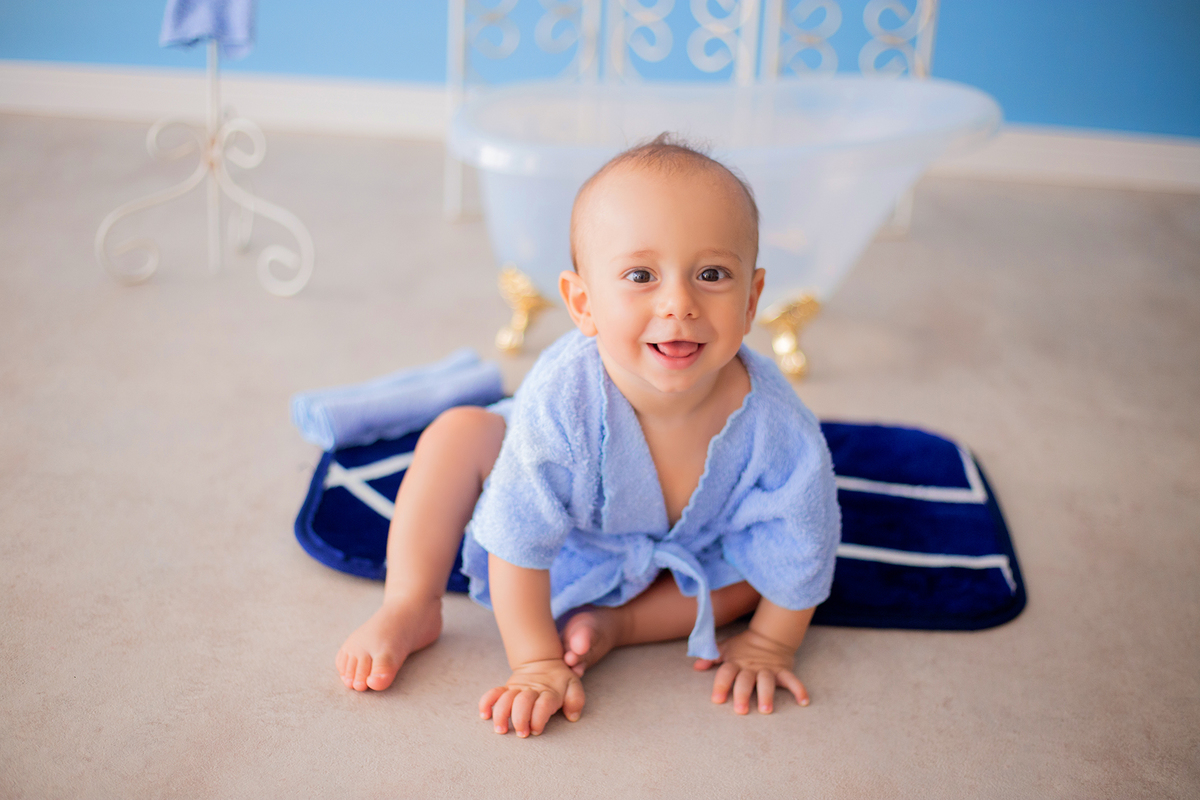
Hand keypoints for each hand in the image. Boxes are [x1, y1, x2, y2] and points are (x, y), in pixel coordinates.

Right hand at [479, 658, 585, 736]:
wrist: (543, 662)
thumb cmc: (560, 680)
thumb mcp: (573, 686)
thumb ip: (576, 700)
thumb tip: (572, 716)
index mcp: (549, 691)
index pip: (542, 705)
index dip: (538, 718)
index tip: (536, 730)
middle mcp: (531, 690)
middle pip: (522, 702)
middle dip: (520, 719)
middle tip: (521, 734)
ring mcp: (517, 688)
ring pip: (505, 699)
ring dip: (501, 714)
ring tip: (501, 729)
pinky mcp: (507, 688)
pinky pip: (493, 693)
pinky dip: (486, 702)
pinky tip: (484, 715)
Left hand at [693, 628, 808, 713]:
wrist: (768, 636)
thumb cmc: (743, 647)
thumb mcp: (726, 649)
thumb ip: (711, 657)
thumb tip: (697, 666)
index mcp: (735, 662)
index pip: (726, 672)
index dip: (721, 685)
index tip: (717, 699)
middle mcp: (751, 667)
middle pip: (746, 680)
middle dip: (743, 694)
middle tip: (740, 710)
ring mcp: (768, 669)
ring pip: (767, 681)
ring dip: (767, 695)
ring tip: (766, 710)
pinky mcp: (783, 670)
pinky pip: (792, 680)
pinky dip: (799, 689)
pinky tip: (803, 701)